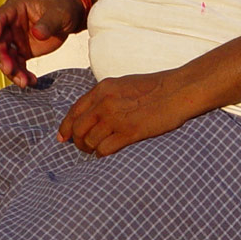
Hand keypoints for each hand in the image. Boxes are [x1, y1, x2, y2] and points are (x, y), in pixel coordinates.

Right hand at [0, 0, 85, 87]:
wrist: (69, 19)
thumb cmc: (61, 9)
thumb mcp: (58, 14)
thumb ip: (47, 23)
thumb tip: (37, 34)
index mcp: (15, 8)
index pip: (0, 17)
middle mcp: (10, 24)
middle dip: (2, 57)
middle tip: (9, 69)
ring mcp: (15, 39)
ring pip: (6, 57)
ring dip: (12, 70)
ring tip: (24, 81)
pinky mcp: (21, 51)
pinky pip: (16, 65)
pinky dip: (21, 74)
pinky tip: (30, 81)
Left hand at [59, 71, 195, 155]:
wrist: (178, 90)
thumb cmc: (155, 88)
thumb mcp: (123, 84)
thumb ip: (106, 96)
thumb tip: (93, 112)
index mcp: (102, 89)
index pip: (75, 110)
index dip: (66, 126)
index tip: (62, 137)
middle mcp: (104, 102)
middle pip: (78, 128)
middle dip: (77, 141)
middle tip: (83, 148)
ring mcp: (116, 118)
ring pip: (89, 140)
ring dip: (90, 149)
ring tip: (96, 152)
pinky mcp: (129, 132)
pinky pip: (104, 148)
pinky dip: (101, 154)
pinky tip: (105, 155)